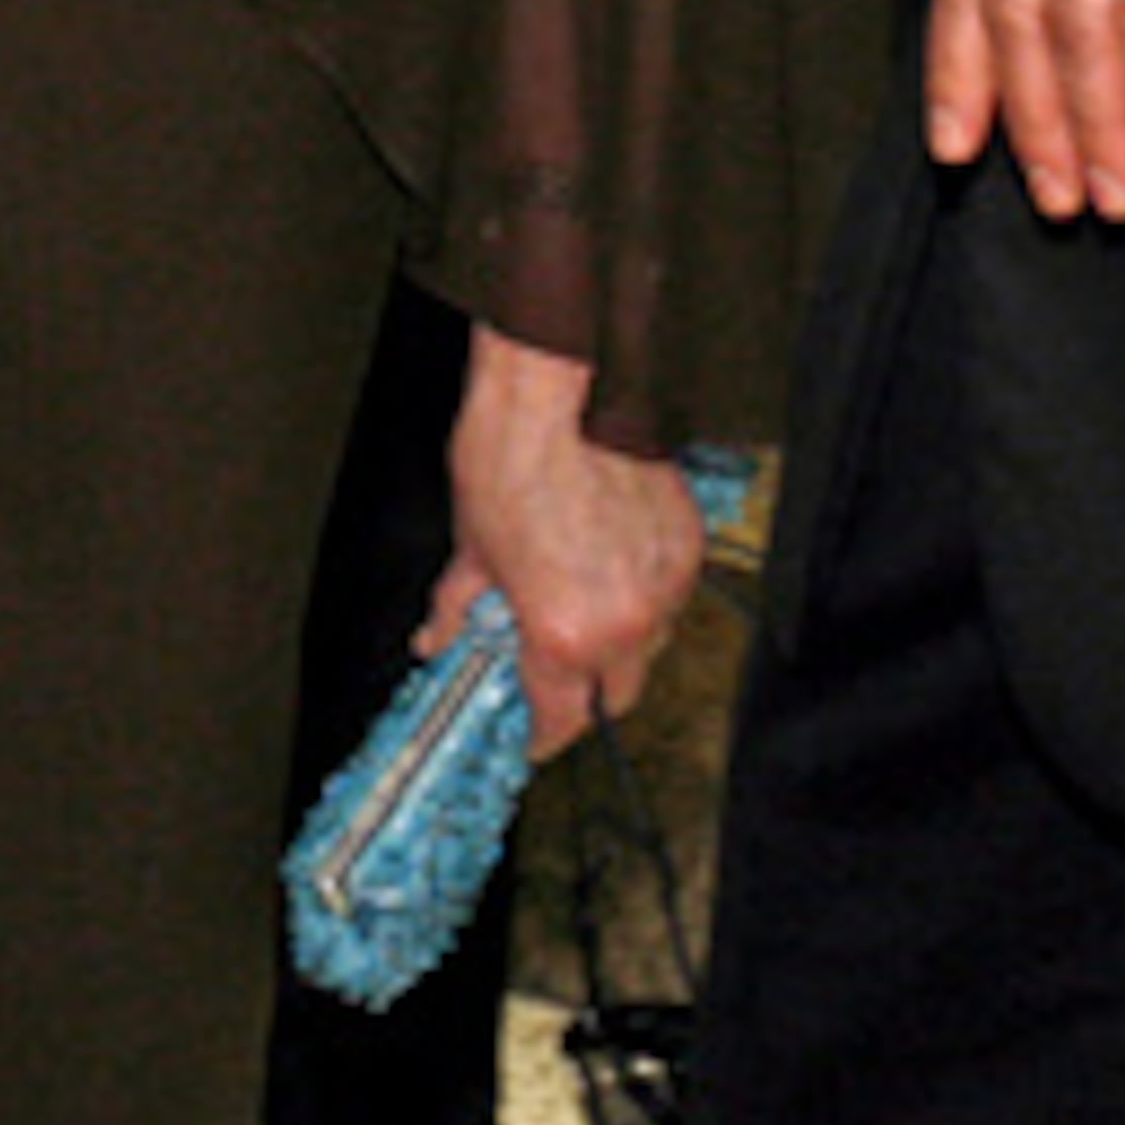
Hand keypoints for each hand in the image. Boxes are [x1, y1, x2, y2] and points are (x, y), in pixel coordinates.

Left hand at [429, 324, 704, 760]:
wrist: (556, 391)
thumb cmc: (508, 459)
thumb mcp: (470, 550)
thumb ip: (458, 611)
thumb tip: (436, 639)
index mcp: (561, 637)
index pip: (565, 723)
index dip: (544, 733)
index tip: (533, 729)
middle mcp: (622, 622)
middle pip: (619, 695)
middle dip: (586, 690)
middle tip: (556, 664)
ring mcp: (663, 583)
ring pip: (652, 644)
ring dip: (622, 640)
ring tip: (585, 601)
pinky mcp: (688, 543)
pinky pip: (671, 593)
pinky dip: (646, 591)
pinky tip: (613, 562)